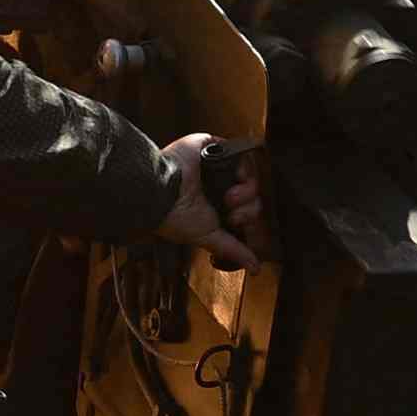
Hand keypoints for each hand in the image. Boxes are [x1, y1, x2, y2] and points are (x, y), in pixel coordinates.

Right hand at [156, 137, 263, 260]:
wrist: (162, 193)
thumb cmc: (176, 217)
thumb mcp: (209, 237)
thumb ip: (232, 249)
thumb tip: (254, 268)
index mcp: (214, 205)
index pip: (244, 210)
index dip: (247, 217)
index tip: (236, 223)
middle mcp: (216, 186)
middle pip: (251, 195)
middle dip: (247, 208)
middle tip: (231, 212)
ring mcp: (216, 166)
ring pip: (250, 176)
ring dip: (245, 191)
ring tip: (228, 196)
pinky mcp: (214, 147)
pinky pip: (242, 154)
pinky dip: (242, 168)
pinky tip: (233, 178)